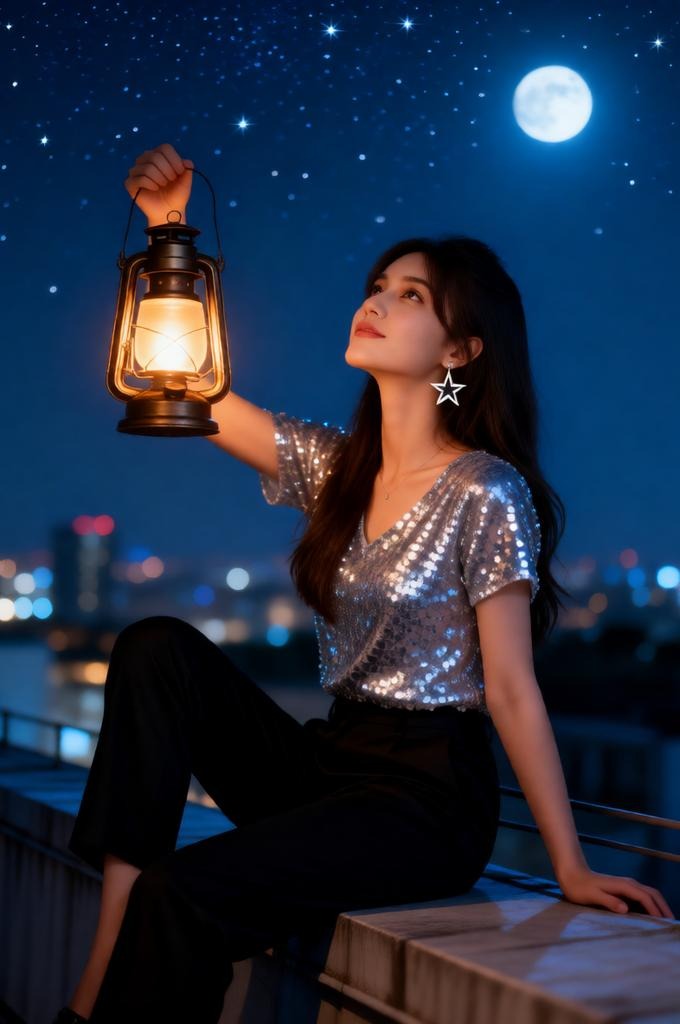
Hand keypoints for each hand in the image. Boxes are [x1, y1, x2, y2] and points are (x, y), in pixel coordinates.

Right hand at [124, 142, 193, 225]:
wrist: (169, 212)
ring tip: (162, 186)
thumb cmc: (176, 195)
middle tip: (170, 181)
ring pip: (147, 167)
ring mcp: (136, 171)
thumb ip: (187, 169)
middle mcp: (145, 160)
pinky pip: (139, 178)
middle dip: (167, 171)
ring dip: (159, 179)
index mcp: (158, 156)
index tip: (180, 173)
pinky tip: (154, 189)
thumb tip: (186, 161)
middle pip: (155, 156)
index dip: (174, 160)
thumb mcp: (185, 181)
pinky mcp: (130, 183)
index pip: (165, 148)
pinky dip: (150, 184)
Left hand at [558, 865, 674, 918]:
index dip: (655, 909)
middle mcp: (628, 883)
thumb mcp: (592, 895)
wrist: (571, 874)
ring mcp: (626, 885)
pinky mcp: (622, 889)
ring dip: (659, 905)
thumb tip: (625, 909)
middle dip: (663, 907)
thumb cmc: (579, 887)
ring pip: (649, 894)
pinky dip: (651, 904)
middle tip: (671, 923)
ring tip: (665, 921)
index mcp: (623, 885)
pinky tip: (651, 916)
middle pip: (652, 893)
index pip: (645, 897)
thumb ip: (608, 901)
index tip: (663, 923)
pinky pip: (642, 896)